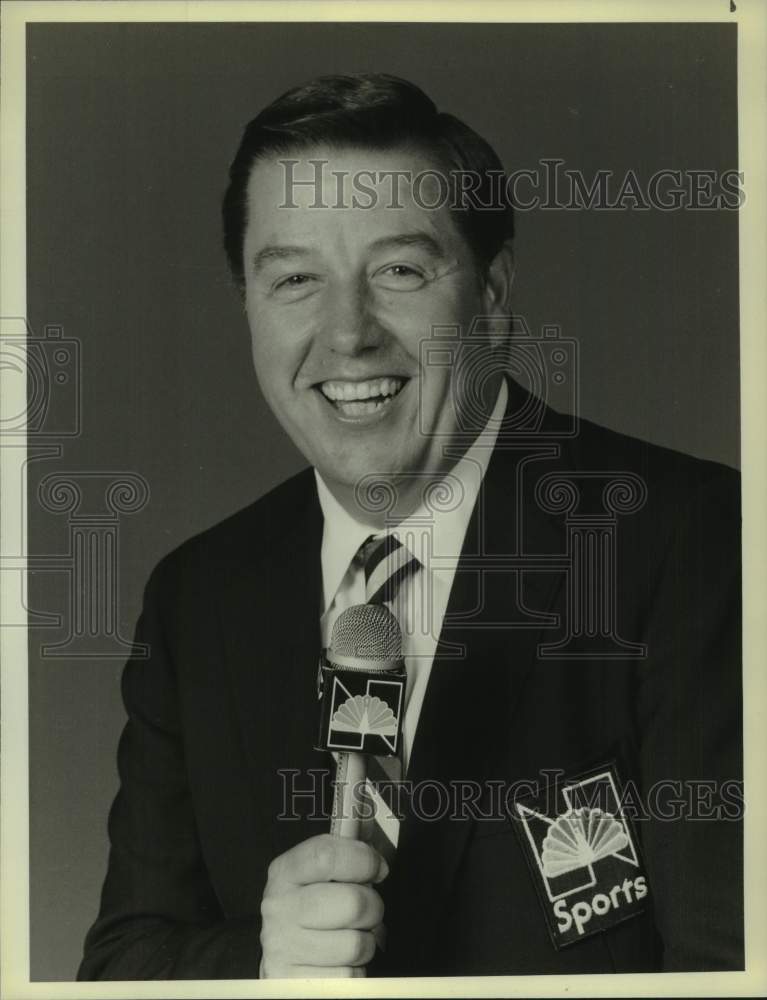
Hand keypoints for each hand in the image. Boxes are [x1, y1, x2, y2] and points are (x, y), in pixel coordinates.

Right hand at [259, 833, 387, 977]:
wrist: (280, 950)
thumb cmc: (310, 907)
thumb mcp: (316, 873)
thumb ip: (345, 856)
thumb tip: (376, 853)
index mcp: (285, 872)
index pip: (326, 855)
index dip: (363, 860)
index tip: (378, 869)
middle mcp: (279, 907)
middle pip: (352, 902)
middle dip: (373, 907)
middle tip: (368, 909)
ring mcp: (283, 947)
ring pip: (355, 944)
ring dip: (365, 942)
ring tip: (351, 936)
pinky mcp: (292, 982)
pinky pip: (348, 978)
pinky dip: (354, 971)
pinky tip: (340, 960)